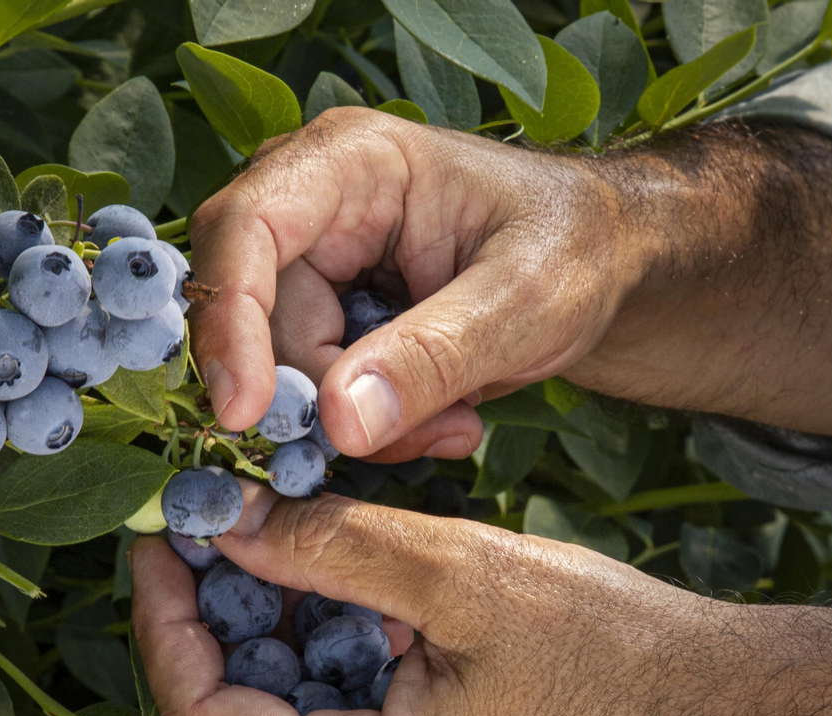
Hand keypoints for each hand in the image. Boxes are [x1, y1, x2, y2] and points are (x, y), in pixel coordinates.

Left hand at [129, 482, 821, 715]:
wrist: (732, 714)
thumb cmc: (619, 650)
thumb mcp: (465, 576)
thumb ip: (332, 548)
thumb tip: (223, 517)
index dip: (167, 628)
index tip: (159, 541)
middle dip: (212, 634)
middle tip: (206, 537)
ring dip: (268, 653)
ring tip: (267, 554)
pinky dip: (324, 680)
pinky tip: (338, 607)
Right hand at [187, 109, 831, 463]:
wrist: (603, 262)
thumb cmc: (574, 250)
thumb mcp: (523, 304)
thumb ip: (432, 359)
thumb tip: (336, 426)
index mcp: (351, 162)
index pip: (245, 231)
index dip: (229, 323)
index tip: (245, 415)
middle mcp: (312, 200)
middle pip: (258, 315)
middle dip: (329, 397)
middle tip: (434, 436)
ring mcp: (315, 257)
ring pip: (285, 365)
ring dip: (362, 421)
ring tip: (457, 425)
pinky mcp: (328, 309)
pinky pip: (316, 385)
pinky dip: (374, 422)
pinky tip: (444, 420)